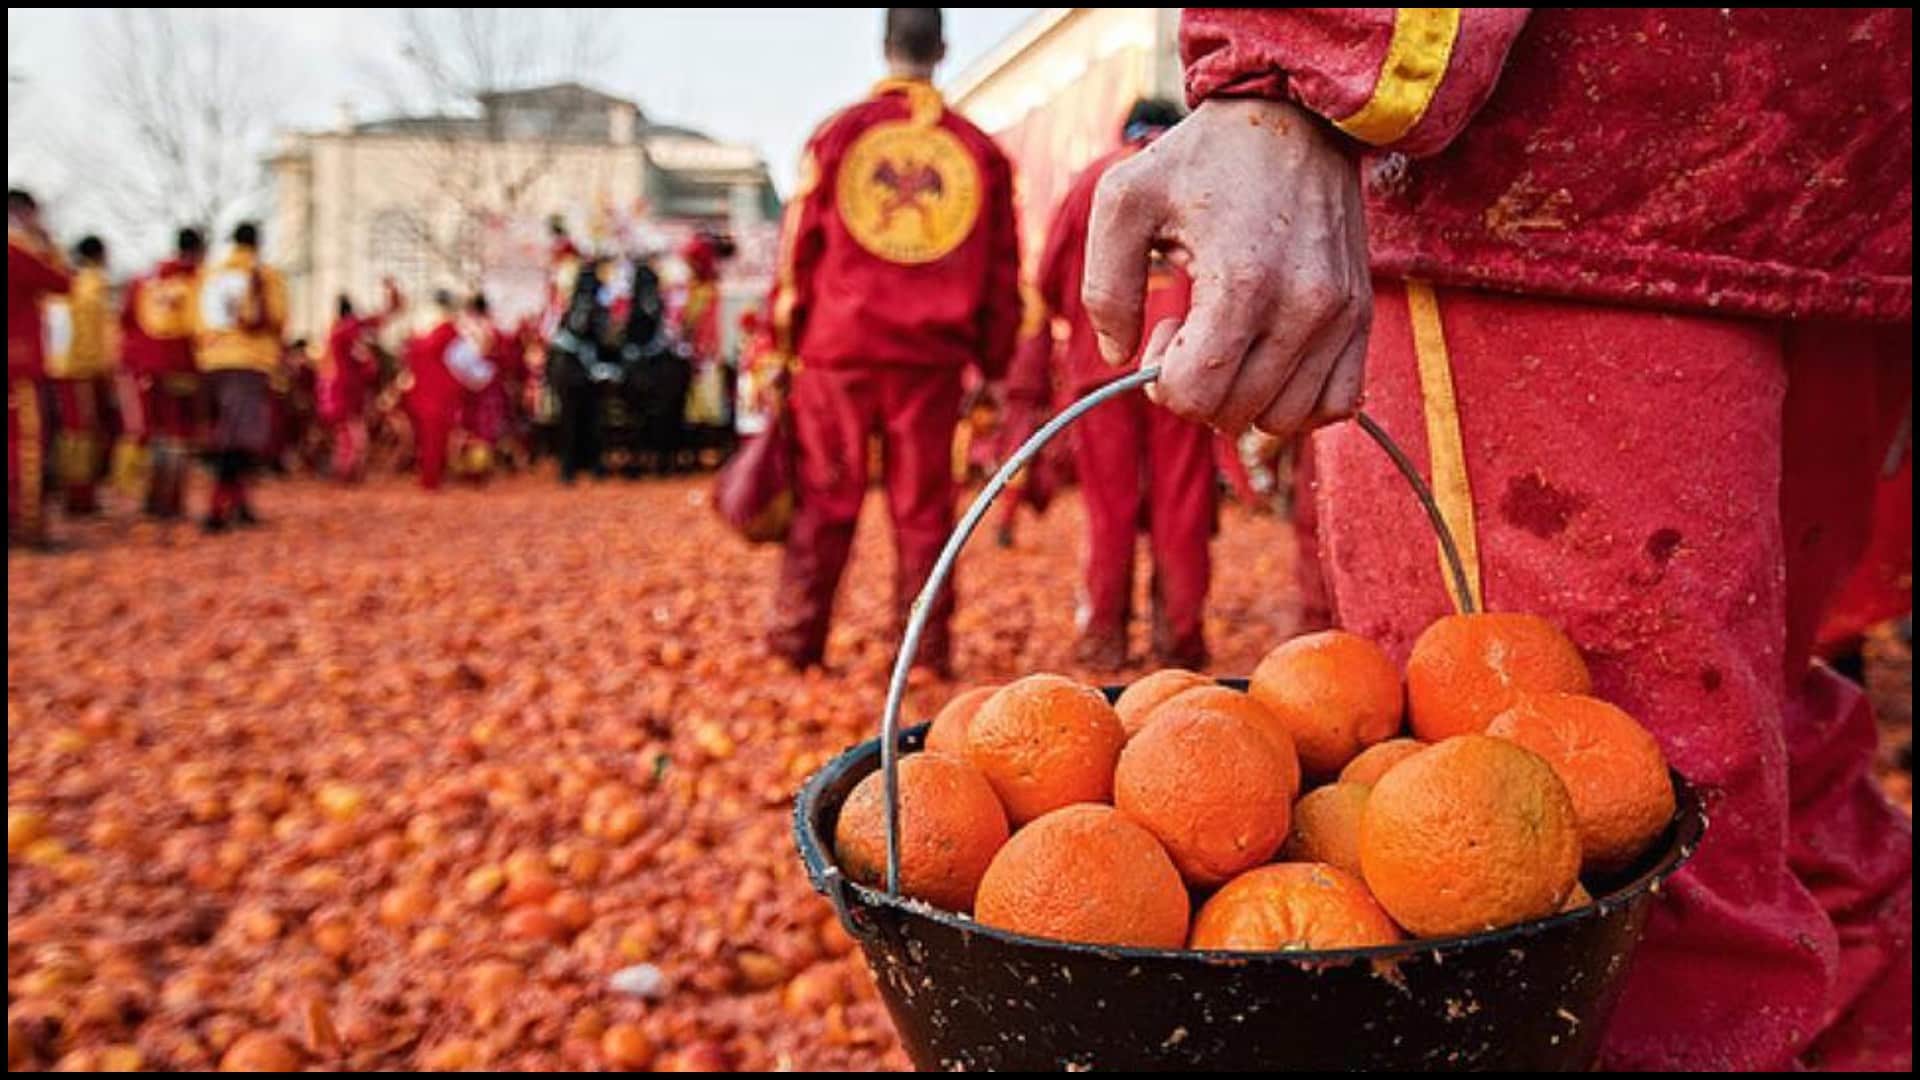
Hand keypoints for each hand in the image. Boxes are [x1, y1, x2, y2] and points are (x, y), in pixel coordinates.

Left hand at [1083, 98, 1370, 438]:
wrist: (1295, 117)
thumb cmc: (1202, 158)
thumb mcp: (1125, 201)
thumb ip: (1104, 286)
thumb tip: (1118, 358)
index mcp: (1242, 283)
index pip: (1196, 396)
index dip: (1163, 380)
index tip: (1164, 329)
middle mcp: (1302, 308)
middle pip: (1236, 414)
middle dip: (1199, 388)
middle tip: (1192, 329)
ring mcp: (1339, 316)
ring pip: (1285, 420)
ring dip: (1246, 399)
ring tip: (1232, 340)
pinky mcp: (1361, 317)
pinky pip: (1337, 405)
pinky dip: (1298, 404)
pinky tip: (1272, 364)